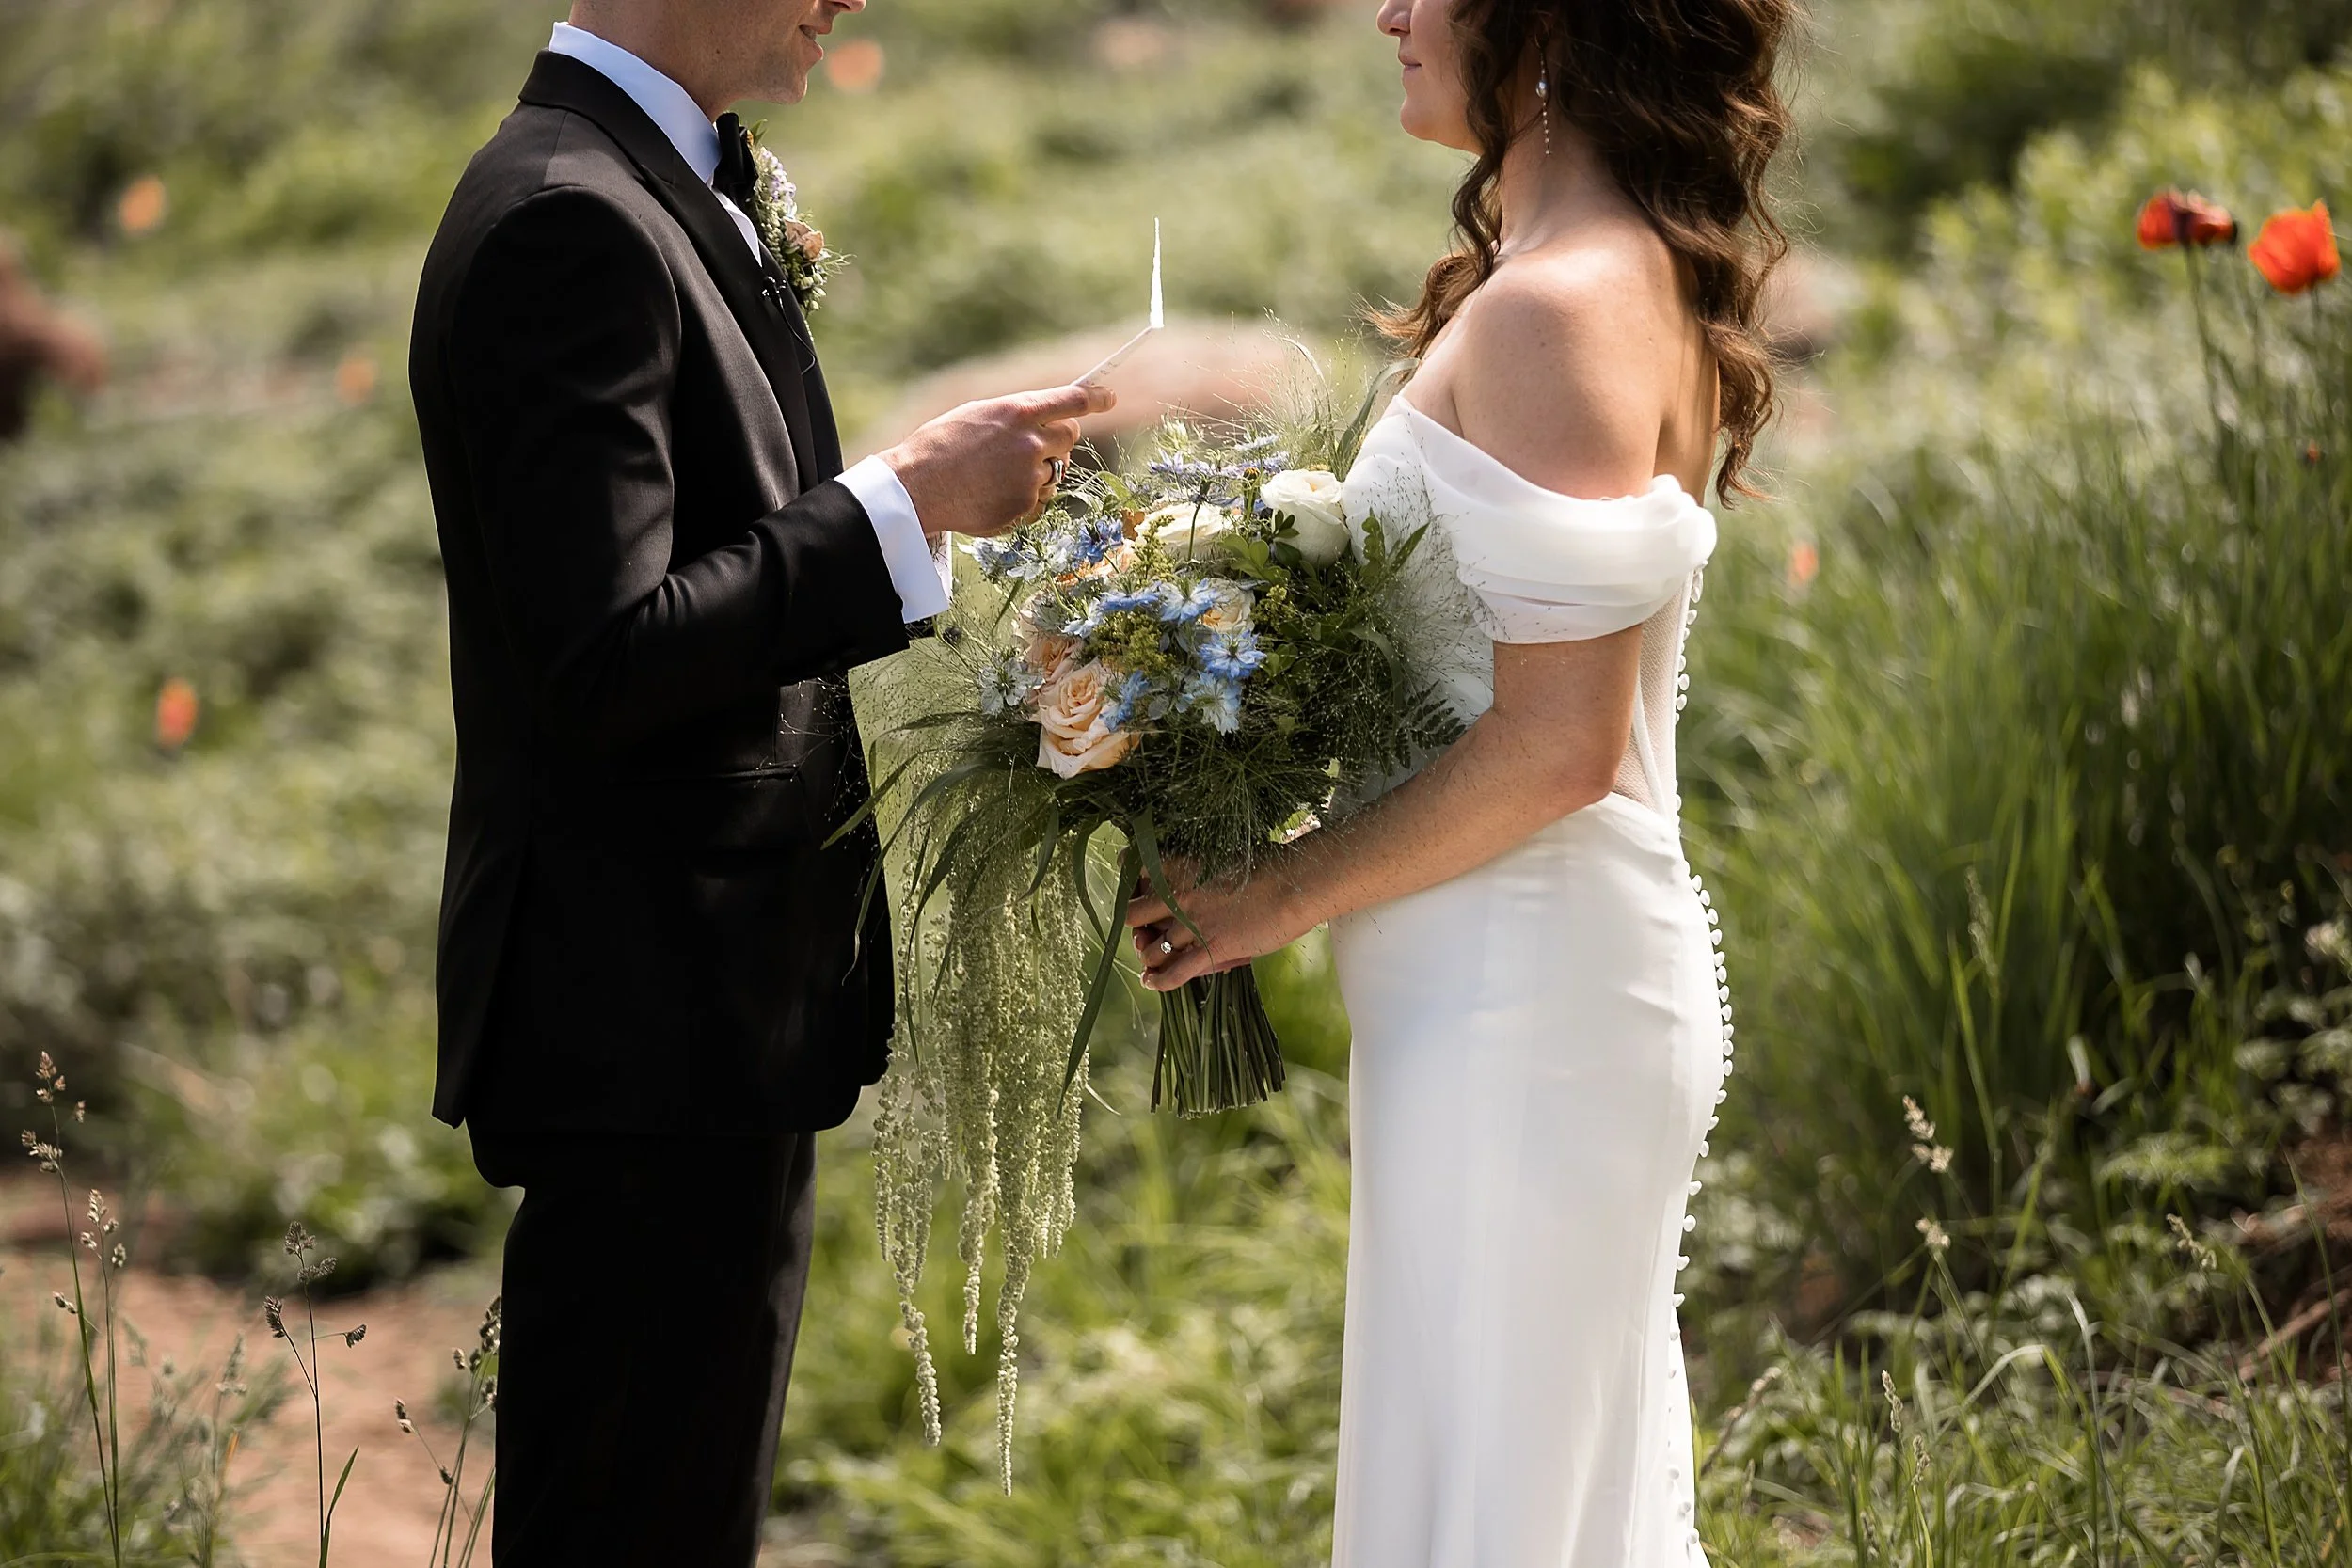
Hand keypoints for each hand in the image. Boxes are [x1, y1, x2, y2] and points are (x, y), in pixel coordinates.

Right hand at [880, 382, 1114, 539]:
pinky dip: (1026, 498)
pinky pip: (1041, 500)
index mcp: (1017, 411)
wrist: (917, 487)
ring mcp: (1031, 476)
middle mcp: (1030, 442)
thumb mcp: (976, 414)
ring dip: (1037, 471)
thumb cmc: (939, 446)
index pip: (1074, 399)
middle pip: (1070, 436)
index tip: (1108, 397)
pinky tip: (996, 494)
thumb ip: (1014, 416)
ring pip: (1055, 471)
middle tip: (1035, 445)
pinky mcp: (1026, 505)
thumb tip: (1043, 417)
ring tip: (998, 474)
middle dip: (1057, 438)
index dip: (1097, 397)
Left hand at [1126, 858, 1309, 991]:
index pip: (1135, 869)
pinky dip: (1158, 981)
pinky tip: (1151, 982)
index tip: (1137, 888)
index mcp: (1181, 864)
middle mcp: (1178, 895)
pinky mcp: (1210, 950)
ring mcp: (1192, 924)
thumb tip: (1197, 880)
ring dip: (1147, 956)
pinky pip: (1173, 973)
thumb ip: (1202, 869)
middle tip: (1143, 929)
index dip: (1132, 882)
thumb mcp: (1225, 854)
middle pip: (1131, 915)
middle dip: (1134, 924)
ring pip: (1150, 949)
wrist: (1296, 883)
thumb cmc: (1271, 864)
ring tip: (1149, 960)